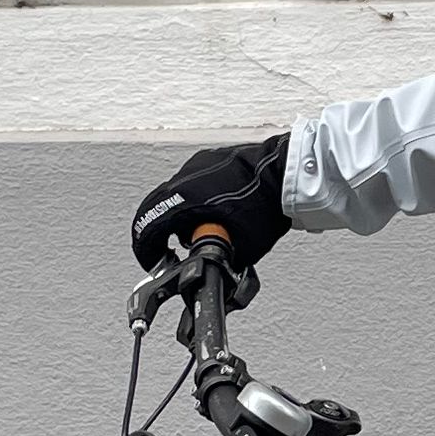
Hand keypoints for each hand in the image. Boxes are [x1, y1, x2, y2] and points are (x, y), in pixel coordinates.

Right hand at [131, 134, 288, 274]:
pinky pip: (189, 184)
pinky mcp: (209, 160)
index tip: (154, 262)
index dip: (146, 250)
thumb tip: (214, 275)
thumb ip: (221, 262)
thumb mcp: (244, 248)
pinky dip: (191, 202)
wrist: (289, 172)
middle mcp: (185, 178)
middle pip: (154, 209)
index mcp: (185, 200)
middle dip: (158, 234)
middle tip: (167, 253)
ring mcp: (196, 166)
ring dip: (176, 217)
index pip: (147, 226)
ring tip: (197, 233)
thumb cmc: (270, 204)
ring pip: (171, 195)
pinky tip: (212, 213)